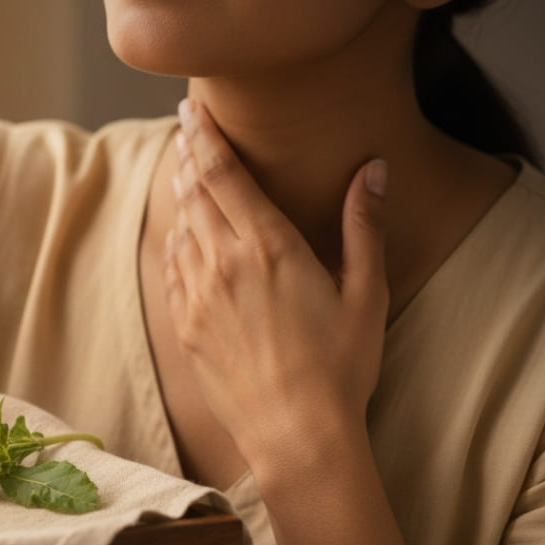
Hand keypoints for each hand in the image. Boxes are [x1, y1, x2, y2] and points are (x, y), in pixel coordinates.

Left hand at [163, 98, 389, 470]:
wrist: (296, 437)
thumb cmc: (340, 367)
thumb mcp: (365, 294)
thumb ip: (364, 227)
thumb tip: (373, 169)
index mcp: (268, 246)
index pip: (223, 172)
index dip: (205, 134)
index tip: (191, 107)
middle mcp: (224, 261)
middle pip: (195, 189)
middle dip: (190, 151)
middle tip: (185, 124)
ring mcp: (197, 292)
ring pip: (181, 223)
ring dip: (182, 191)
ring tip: (185, 169)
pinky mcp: (184, 322)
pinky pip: (171, 264)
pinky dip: (176, 237)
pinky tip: (182, 231)